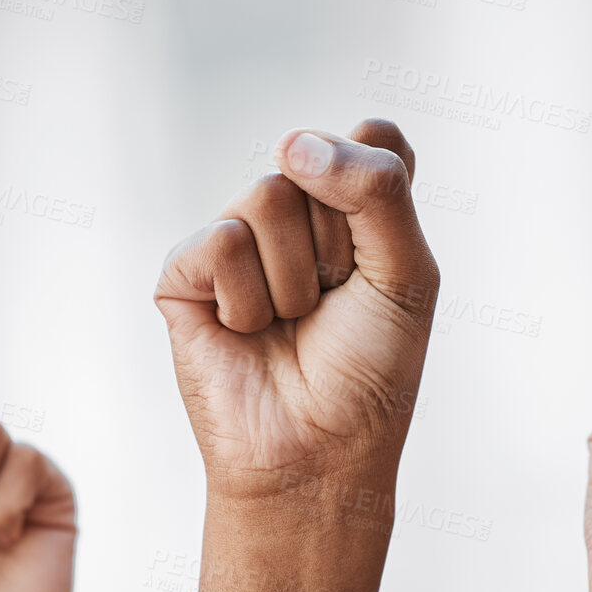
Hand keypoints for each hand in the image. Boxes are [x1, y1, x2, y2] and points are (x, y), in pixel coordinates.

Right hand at [154, 119, 439, 498]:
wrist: (317, 453)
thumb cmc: (369, 372)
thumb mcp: (406, 274)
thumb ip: (378, 189)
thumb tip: (291, 144)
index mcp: (353, 204)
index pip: (375, 138)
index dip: (381, 197)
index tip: (382, 261)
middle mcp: (293, 212)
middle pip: (317, 166)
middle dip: (339, 246)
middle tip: (333, 304)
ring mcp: (236, 238)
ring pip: (268, 196)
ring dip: (295, 279)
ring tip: (290, 324)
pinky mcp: (185, 273)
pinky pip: (221, 241)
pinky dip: (246, 299)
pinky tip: (245, 333)